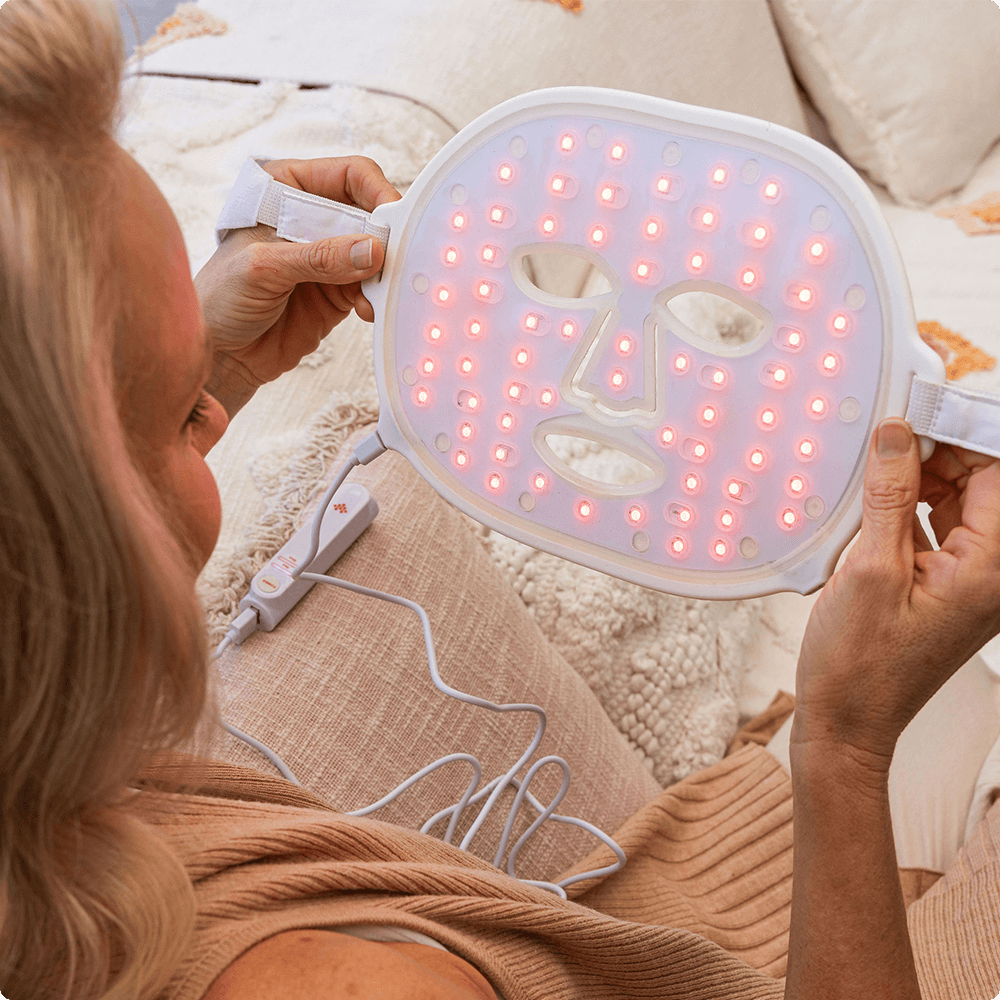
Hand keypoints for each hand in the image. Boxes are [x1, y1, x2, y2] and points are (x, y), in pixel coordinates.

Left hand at [194, 156, 400, 414]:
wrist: (220, 354)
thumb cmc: (219, 299)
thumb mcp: (263, 268)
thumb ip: (317, 257)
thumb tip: (371, 250)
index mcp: (287, 190)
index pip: (349, 176)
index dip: (376, 192)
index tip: (392, 219)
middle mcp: (313, 218)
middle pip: (371, 214)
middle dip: (386, 238)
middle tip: (392, 261)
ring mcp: (330, 257)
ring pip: (377, 252)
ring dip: (384, 272)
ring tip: (376, 293)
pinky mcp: (340, 291)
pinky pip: (372, 287)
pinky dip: (378, 297)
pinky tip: (366, 310)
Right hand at [791, 418, 999, 768]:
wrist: (846, 720)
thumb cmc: (861, 665)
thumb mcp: (870, 569)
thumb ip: (889, 495)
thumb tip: (897, 435)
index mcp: (993, 569)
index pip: (999, 472)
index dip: (964, 430)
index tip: (922, 405)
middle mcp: (993, 571)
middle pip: (983, 481)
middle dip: (941, 449)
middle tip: (890, 431)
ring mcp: (970, 577)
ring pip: (958, 498)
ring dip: (919, 475)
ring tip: (875, 466)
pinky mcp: (944, 582)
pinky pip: (936, 523)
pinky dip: (906, 503)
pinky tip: (873, 498)